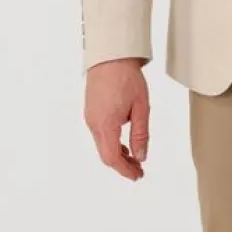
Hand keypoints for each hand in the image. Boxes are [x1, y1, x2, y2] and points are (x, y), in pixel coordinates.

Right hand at [84, 59, 149, 180]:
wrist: (110, 56)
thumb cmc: (126, 77)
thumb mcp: (141, 108)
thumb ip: (141, 134)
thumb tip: (141, 156)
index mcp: (106, 124)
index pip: (113, 157)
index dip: (125, 170)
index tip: (138, 176)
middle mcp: (94, 123)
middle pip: (106, 155)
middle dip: (122, 166)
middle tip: (139, 171)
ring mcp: (90, 117)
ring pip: (102, 146)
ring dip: (118, 155)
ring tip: (135, 159)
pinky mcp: (91, 112)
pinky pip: (100, 135)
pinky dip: (112, 144)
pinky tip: (124, 144)